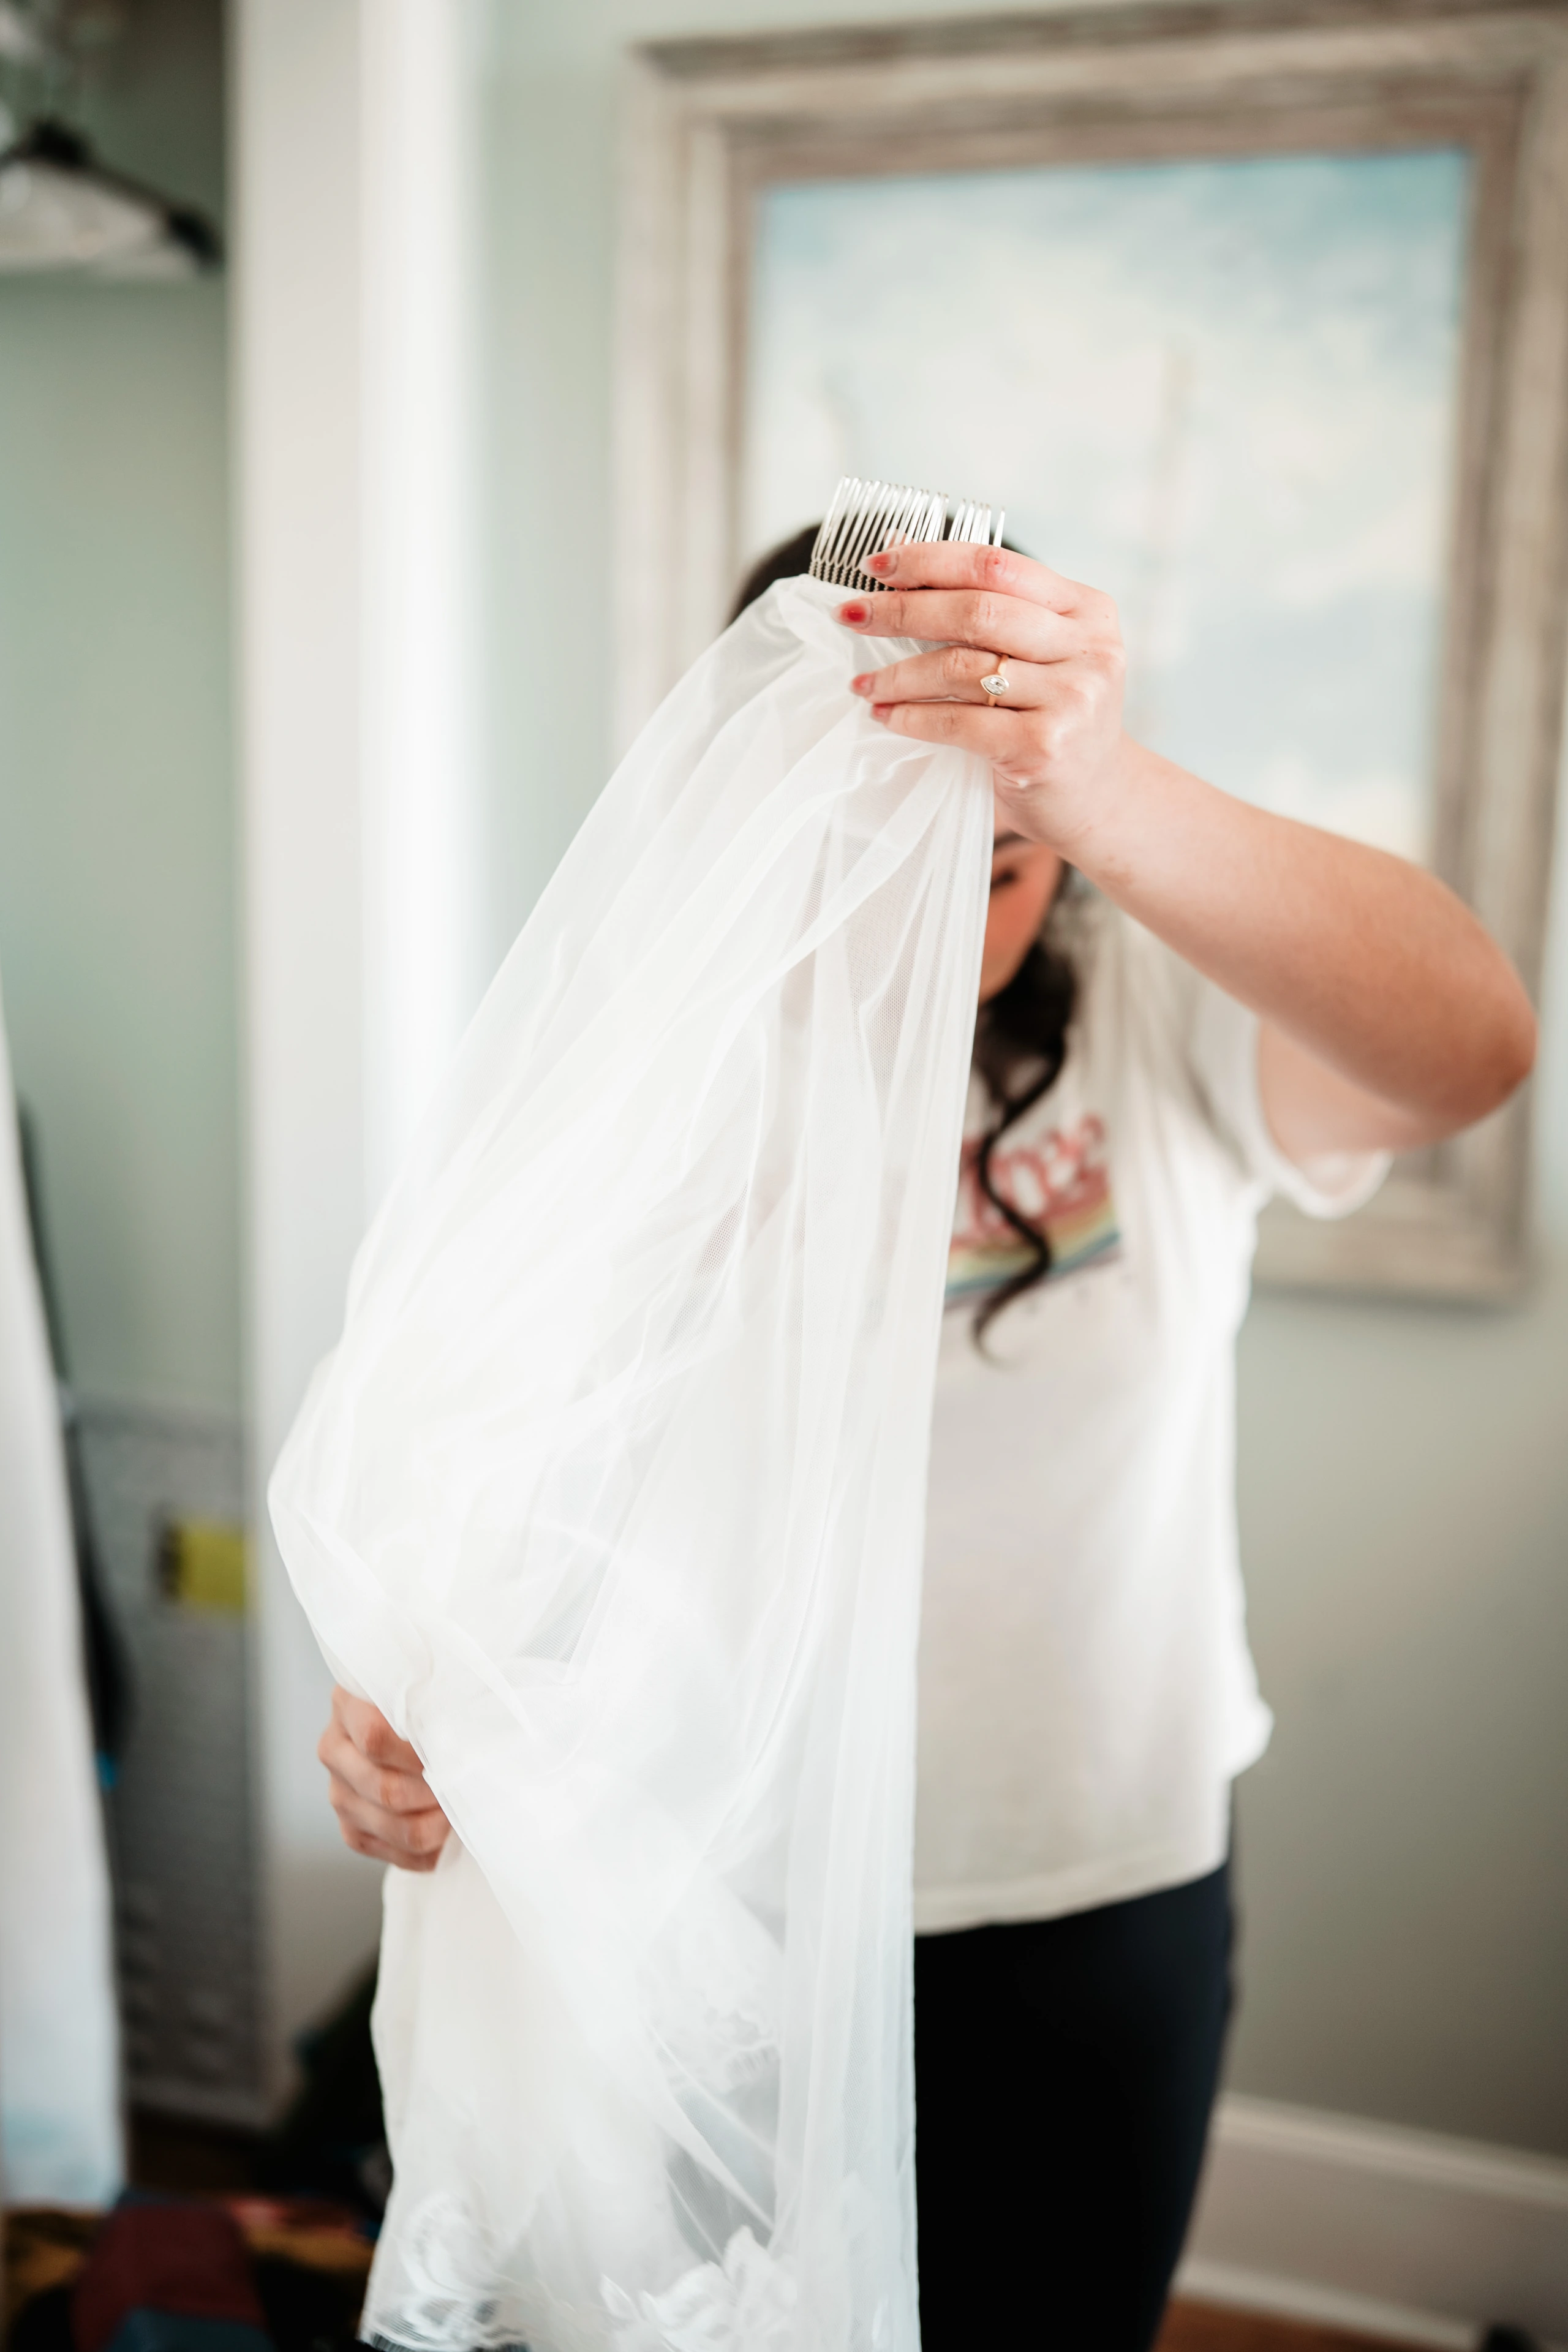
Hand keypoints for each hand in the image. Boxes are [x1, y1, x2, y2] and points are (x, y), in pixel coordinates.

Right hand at [318, 1685, 450, 1870]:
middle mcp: (335, 1750)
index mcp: (348, 1704)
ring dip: (435, 1824)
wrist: (409, 1723)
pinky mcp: (352, 1829)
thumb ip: (440, 1693)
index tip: (454, 1755)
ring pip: (391, 1825)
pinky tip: (448, 1834)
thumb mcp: (431, 1679)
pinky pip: (391, 1853)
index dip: (418, 1754)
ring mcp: (339, 1793)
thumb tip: (468, 1729)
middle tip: (465, 1787)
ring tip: (462, 1809)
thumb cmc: (429, 1697)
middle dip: (434, 1794)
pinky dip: (428, 1851)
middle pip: (384, 1788)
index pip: (375, 1737)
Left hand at [837, 541, 1127, 856]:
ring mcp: (1070, 698)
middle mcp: (1086, 648)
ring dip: (897, 673)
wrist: (1098, 800)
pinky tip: (886, 715)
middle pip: (976, 611)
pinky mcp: (1044, 747)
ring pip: (961, 667)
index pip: (996, 565)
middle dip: (902, 611)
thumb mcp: (1039, 655)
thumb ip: (987, 609)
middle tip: (852, 615)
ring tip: (864, 682)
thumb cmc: (1054, 721)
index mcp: (1085, 610)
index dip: (930, 560)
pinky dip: (912, 716)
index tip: (877, 564)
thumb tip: (900, 551)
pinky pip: (958, 721)